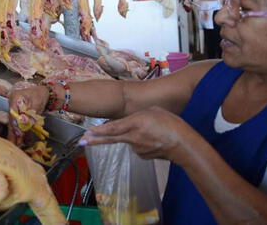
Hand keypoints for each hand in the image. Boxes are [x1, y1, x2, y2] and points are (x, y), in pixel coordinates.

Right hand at [7, 85, 48, 145]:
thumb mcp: (36, 104)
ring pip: (15, 124)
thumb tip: (27, 123)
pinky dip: (24, 132)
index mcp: (15, 98)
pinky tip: (25, 140)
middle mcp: (13, 104)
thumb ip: (30, 113)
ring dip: (17, 134)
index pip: (12, 112)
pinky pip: (21, 125)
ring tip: (17, 145)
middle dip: (13, 132)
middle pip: (12, 120)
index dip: (15, 123)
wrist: (44, 92)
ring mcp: (16, 110)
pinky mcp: (20, 115)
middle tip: (13, 143)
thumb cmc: (40, 95)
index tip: (18, 133)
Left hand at [79, 106, 195, 163]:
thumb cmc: (170, 123)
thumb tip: (130, 121)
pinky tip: (153, 139)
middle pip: (110, 139)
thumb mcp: (152, 111)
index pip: (112, 128)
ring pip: (127, 140)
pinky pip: (137, 145)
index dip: (99, 131)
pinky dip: (141, 142)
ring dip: (131, 136)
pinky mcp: (142, 155)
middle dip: (95, 140)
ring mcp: (137, 148)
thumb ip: (137, 115)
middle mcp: (132, 138)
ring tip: (151, 131)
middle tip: (82, 141)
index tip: (87, 132)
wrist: (184, 144)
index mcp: (134, 124)